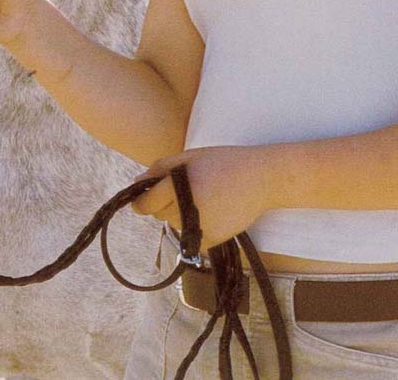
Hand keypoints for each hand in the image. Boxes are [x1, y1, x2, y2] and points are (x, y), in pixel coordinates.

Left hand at [131, 145, 270, 250]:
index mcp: (179, 188)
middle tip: (185, 187)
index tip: (140, 198)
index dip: (140, 201)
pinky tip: (210, 210)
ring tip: (202, 196)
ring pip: (174, 225)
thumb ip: (160, 168)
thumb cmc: (224, 162)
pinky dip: (194, 226)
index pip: (146, 204)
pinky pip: (190, 237)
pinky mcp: (212, 241)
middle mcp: (187, 212)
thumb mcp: (190, 156)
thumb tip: (136, 183)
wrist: (260, 179)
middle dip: (164, 203)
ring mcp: (200, 229)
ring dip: (179, 213)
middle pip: (159, 214)